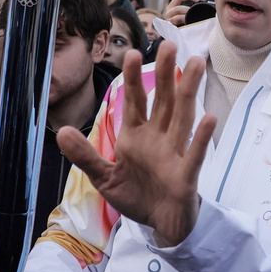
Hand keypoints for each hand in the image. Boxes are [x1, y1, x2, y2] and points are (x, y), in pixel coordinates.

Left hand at [56, 45, 215, 246]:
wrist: (161, 226)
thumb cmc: (136, 195)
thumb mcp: (104, 177)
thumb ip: (85, 155)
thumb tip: (61, 131)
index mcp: (137, 135)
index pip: (134, 101)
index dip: (133, 79)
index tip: (133, 54)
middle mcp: (158, 137)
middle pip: (163, 100)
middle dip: (166, 74)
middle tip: (170, 45)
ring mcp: (174, 153)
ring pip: (183, 117)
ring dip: (189, 91)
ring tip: (195, 65)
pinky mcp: (187, 174)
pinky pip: (195, 152)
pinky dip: (202, 137)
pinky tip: (209, 116)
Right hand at [163, 0, 201, 26]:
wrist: (177, 35)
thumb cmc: (183, 21)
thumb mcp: (187, 10)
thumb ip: (192, 1)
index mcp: (172, 7)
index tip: (197, 0)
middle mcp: (168, 13)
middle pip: (177, 8)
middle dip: (188, 9)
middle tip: (196, 11)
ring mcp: (168, 21)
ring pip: (177, 17)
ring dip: (186, 16)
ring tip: (193, 17)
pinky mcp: (170, 28)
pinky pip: (177, 25)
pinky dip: (184, 22)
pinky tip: (189, 22)